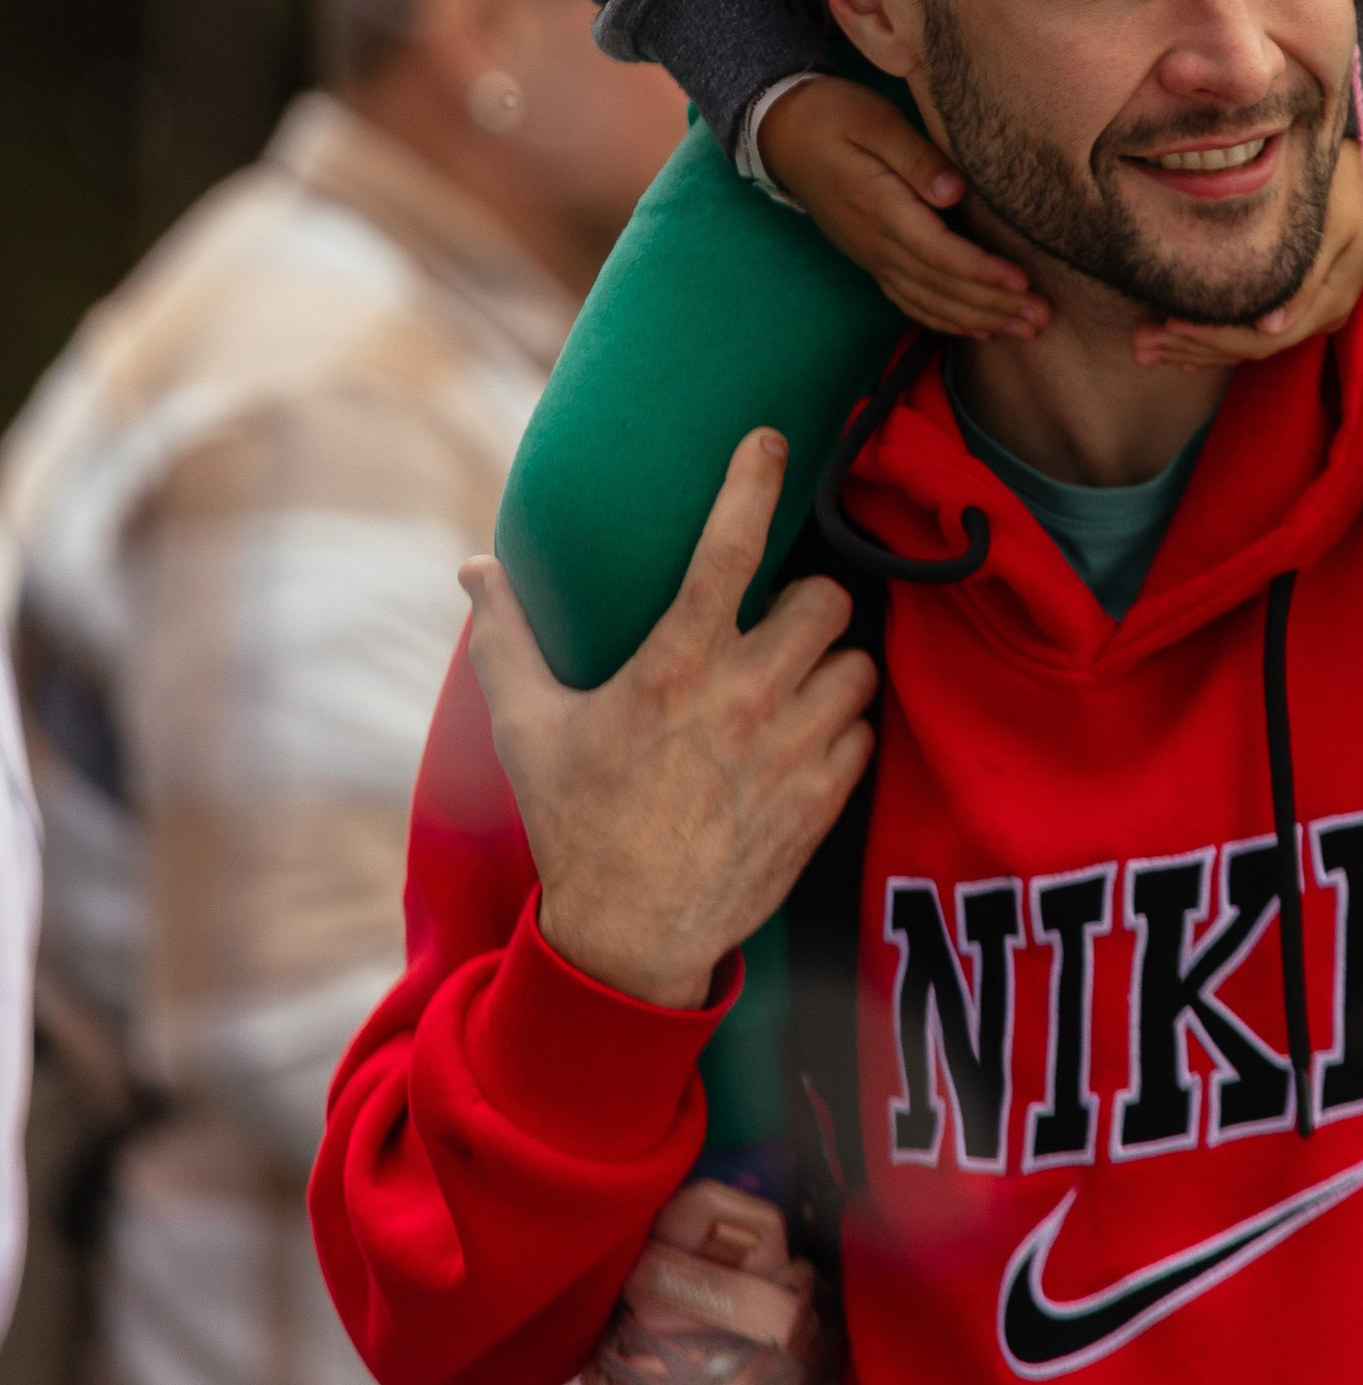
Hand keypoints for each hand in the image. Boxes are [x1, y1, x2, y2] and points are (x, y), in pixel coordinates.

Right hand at [461, 430, 877, 1009]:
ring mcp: (792, 752)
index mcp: (674, 668)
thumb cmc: (574, 825)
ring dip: (830, 664)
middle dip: (806, 600)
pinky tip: (803, 740)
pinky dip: (842, 728)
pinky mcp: (823, 800)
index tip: (774, 441)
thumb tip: (476, 570)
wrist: (627, 942)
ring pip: (857, 662)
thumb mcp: (527, 730)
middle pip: (826, 598)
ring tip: (791, 683)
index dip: (756, 481)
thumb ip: (506, 641)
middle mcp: (744, 699)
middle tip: (775, 621)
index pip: (731, 548)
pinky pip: (865, 731)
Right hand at [761, 74, 1047, 339]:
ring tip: (1023, 330)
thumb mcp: (875, 121)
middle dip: (994, 306)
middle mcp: (875, 244)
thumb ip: (916, 157)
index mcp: (879, 209)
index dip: (983, 273)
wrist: (782, 132)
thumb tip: (955, 192)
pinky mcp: (871, 257)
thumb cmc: (834, 116)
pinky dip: (944, 320)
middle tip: (1041, 318)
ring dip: (977, 320)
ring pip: (928, 302)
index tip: (1023, 283)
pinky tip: (975, 328)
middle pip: (941, 287)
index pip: (940, 254)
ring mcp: (871, 256)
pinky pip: (909, 300)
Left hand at [1136, 147, 1362, 371]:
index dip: (1216, 335)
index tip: (1170, 324)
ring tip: (1146, 348)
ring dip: (1196, 349)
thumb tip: (1271, 327)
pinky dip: (1214, 340)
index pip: (1264, 338)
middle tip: (1141, 346)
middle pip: (1251, 347)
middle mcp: (1318, 314)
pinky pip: (1252, 331)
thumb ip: (1305, 278)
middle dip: (1194, 347)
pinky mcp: (1296, 302)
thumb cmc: (1347, 183)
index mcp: (1329, 300)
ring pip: (1247, 344)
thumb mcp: (1332, 223)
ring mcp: (1308, 311)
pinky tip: (1180, 349)